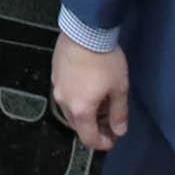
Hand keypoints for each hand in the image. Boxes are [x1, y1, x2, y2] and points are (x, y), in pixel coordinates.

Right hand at [51, 36, 128, 152]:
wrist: (85, 30)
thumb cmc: (103, 59)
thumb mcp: (119, 88)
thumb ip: (119, 113)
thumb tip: (119, 130)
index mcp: (80, 110)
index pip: (89, 138)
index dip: (103, 143)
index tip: (113, 140)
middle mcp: (64, 101)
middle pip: (78, 125)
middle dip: (95, 127)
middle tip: (111, 121)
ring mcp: (57, 86)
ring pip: (70, 109)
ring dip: (85, 112)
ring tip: (101, 102)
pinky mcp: (55, 73)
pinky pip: (66, 93)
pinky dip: (77, 97)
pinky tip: (89, 86)